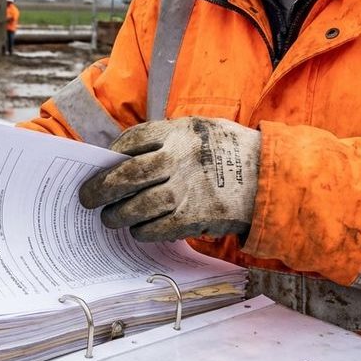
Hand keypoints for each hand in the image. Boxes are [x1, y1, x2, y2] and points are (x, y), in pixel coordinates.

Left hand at [79, 117, 259, 241]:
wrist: (273, 177)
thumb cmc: (230, 151)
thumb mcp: (202, 129)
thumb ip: (168, 137)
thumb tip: (124, 157)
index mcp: (179, 130)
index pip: (132, 140)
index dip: (112, 155)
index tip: (103, 165)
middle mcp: (180, 157)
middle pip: (127, 175)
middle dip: (101, 189)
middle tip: (87, 198)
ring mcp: (188, 188)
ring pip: (138, 205)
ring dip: (118, 215)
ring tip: (110, 218)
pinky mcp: (197, 217)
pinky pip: (158, 228)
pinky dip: (143, 231)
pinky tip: (138, 230)